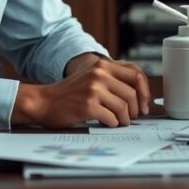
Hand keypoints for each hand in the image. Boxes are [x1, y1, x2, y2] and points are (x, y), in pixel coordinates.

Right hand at [14, 57, 151, 127]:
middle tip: (132, 117)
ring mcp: (93, 90)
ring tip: (120, 122)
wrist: (44, 102)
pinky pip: (112, 118)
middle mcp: (99, 74)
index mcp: (103, 65)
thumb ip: (113, 80)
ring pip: (123, 108)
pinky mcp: (88, 106)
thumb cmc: (70, 93)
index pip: (136, 76)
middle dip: (135, 110)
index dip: (144, 93)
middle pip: (131, 94)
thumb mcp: (92, 77)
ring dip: (124, 119)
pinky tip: (107, 123)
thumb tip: (140, 95)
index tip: (144, 105)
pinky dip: (113, 124)